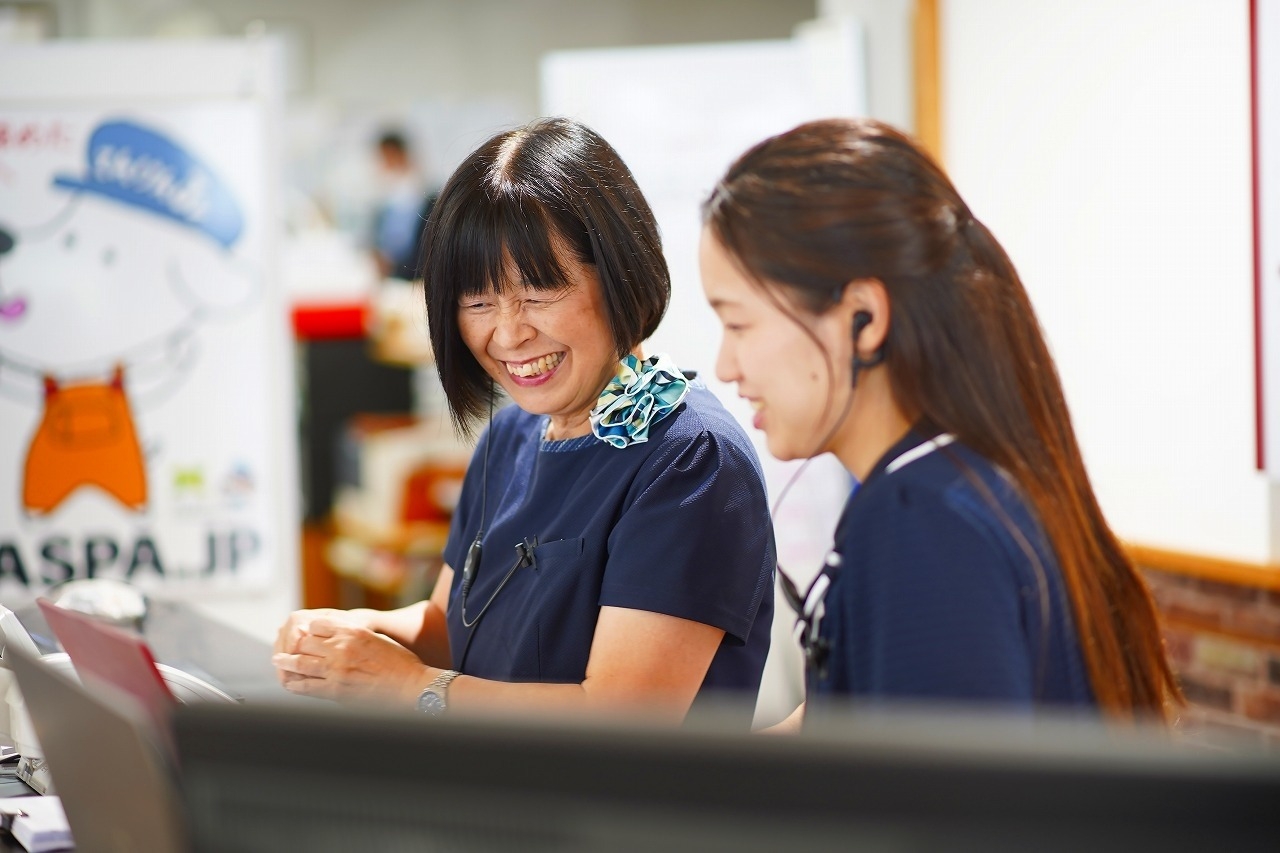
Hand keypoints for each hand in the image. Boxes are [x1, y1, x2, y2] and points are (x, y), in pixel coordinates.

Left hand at [272, 618, 430, 705]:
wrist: (410, 685)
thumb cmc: (399, 663)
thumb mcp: (376, 639)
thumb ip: (355, 636)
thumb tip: (338, 637)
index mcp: (353, 630)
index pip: (318, 625)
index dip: (308, 629)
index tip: (303, 633)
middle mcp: (342, 646)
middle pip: (306, 643)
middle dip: (293, 645)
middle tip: (283, 648)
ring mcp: (337, 668)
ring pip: (302, 663)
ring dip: (287, 663)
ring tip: (278, 661)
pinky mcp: (336, 689)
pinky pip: (308, 686)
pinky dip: (296, 684)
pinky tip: (291, 683)